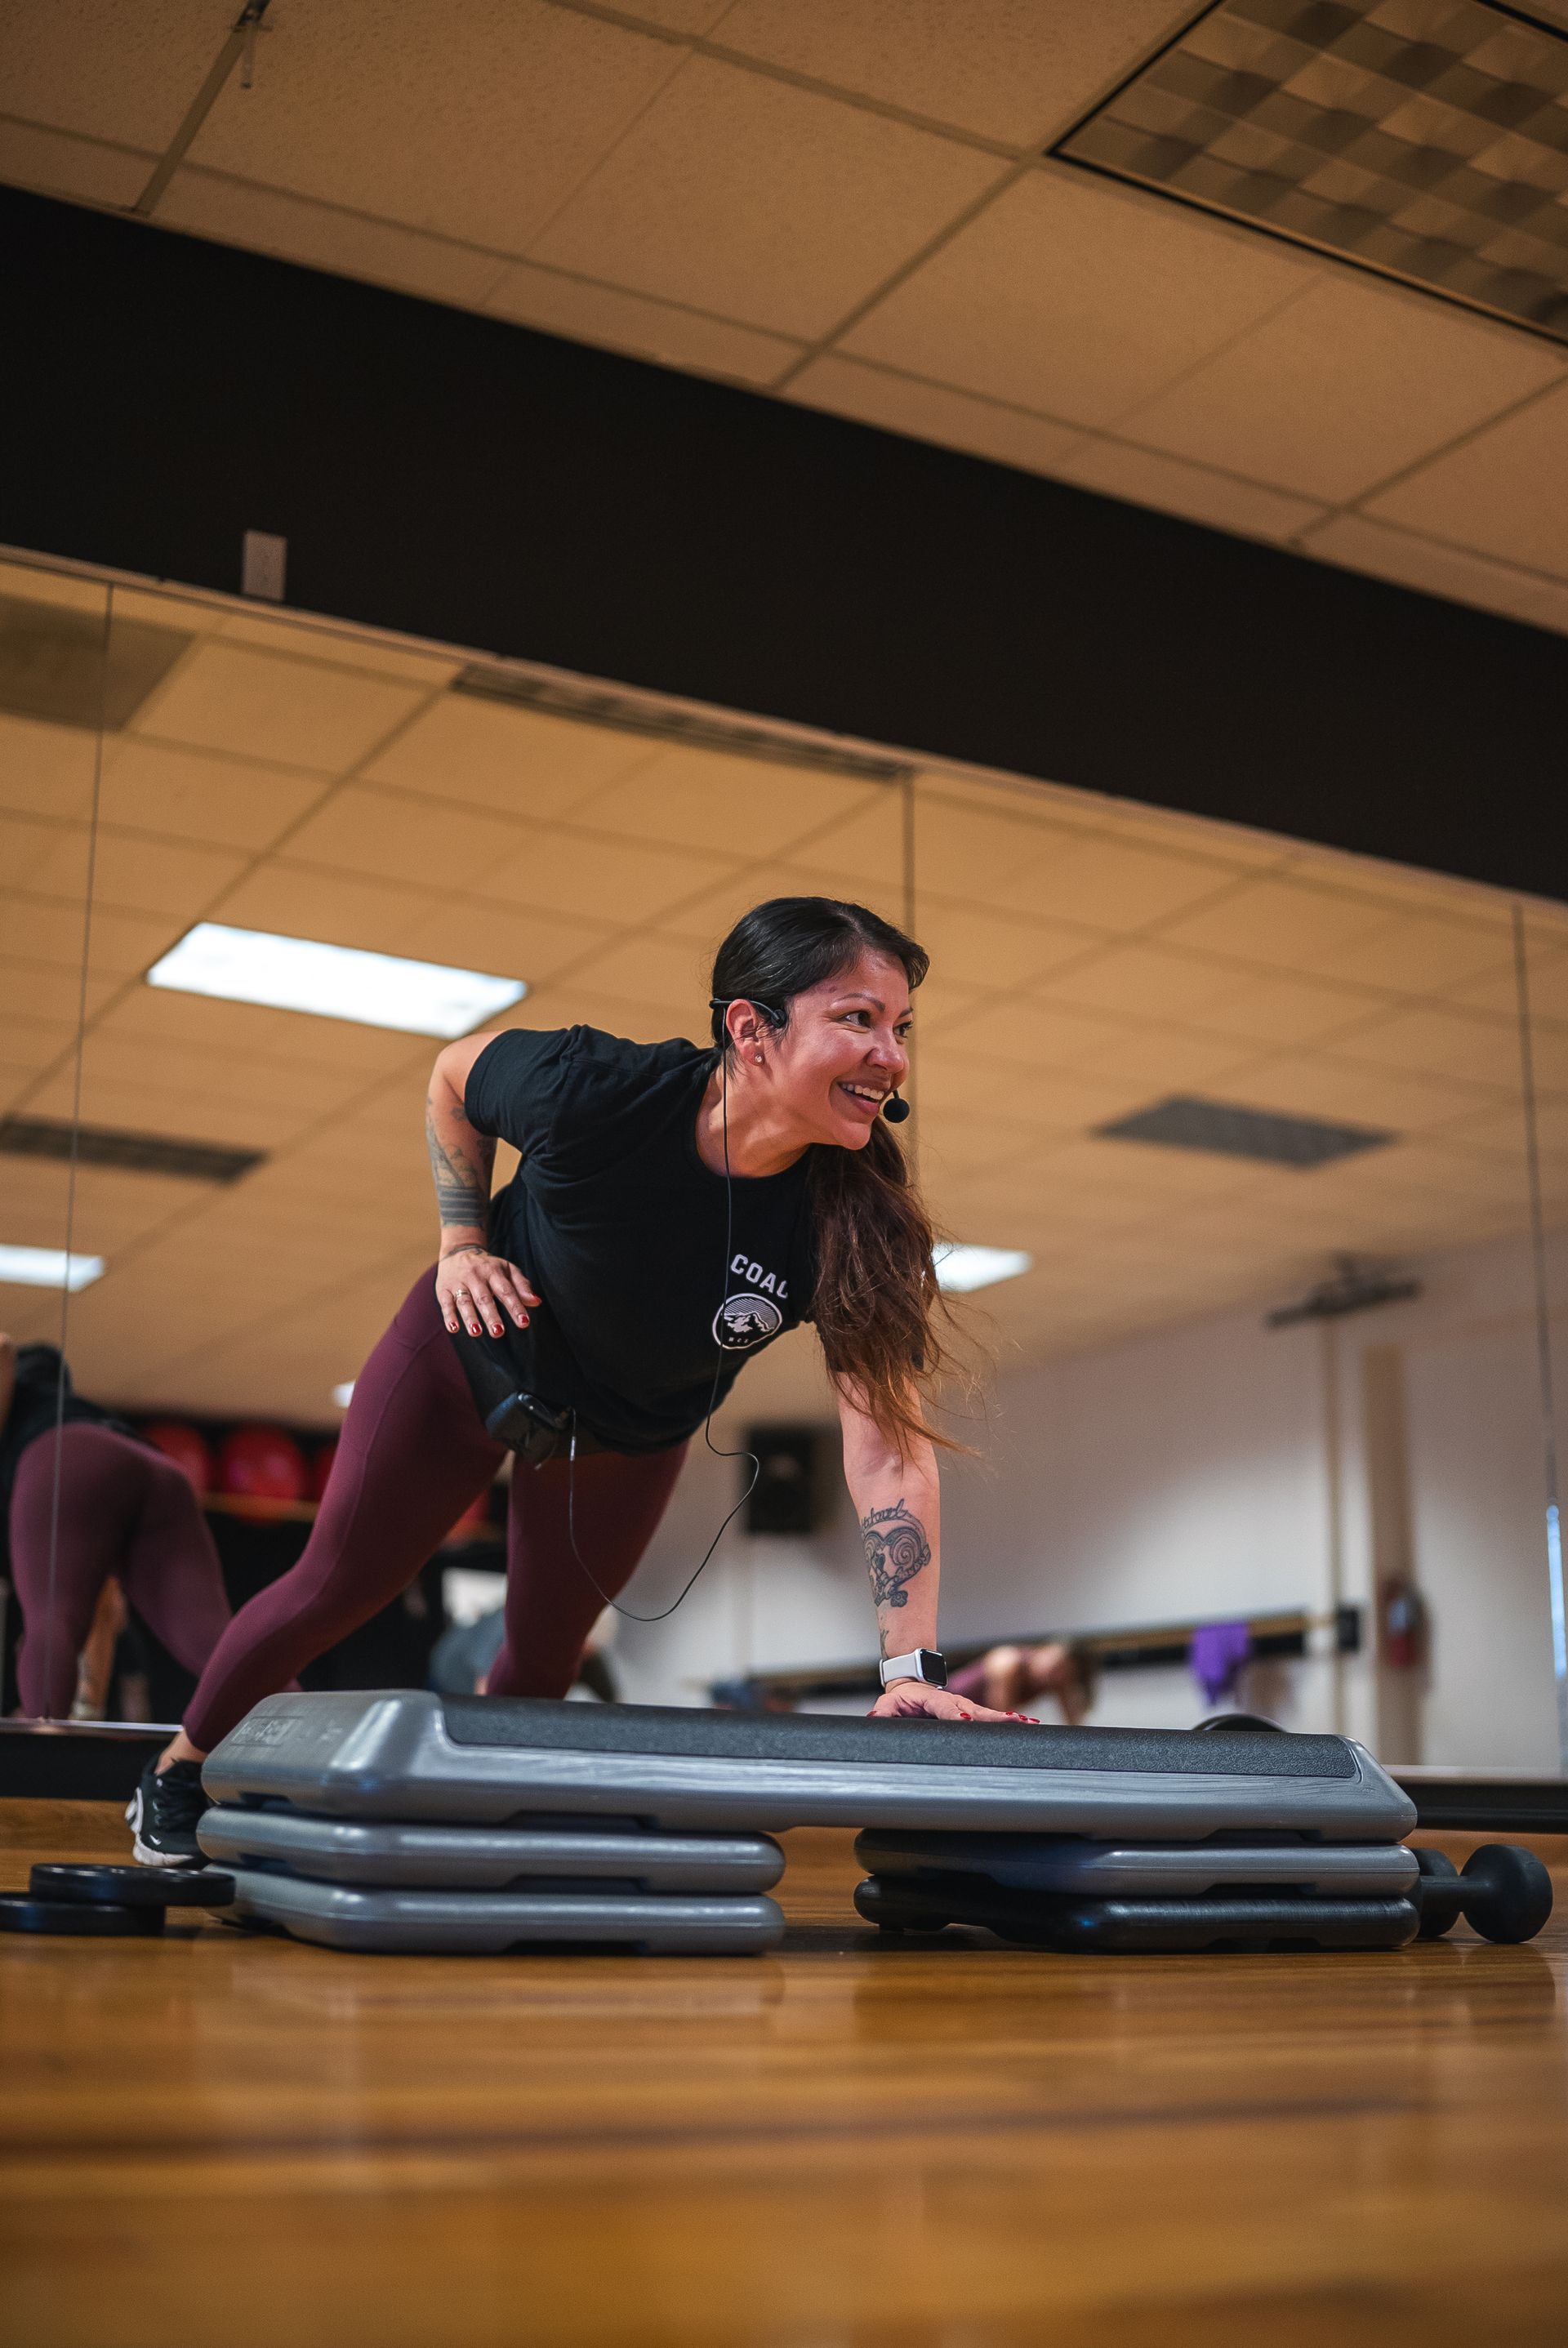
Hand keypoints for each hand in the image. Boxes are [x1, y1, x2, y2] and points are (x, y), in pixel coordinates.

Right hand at [436, 1248, 539, 1337]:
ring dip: (470, 1317)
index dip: (515, 1307)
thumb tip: (537, 1302)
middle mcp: (476, 1276)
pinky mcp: (443, 1289)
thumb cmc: (489, 1266)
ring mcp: (459, 1283)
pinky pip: (446, 1303)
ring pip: (465, 1301)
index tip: (524, 1323)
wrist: (458, 1251)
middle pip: (484, 1298)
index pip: (506, 1291)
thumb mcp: (507, 1270)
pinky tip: (454, 1329)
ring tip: (477, 1332)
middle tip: (499, 1332)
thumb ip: (521, 1286)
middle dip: (491, 1315)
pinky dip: (449, 1316)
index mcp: (494, 1272)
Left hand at [868, 1680, 1036, 1724]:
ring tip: (1029, 1724)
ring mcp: (965, 1707)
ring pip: (987, 1715)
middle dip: (994, 1717)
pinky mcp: (971, 1714)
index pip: (946, 1708)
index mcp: (933, 1700)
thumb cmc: (901, 1698)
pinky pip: (989, 1720)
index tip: (967, 1719)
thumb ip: (883, 1712)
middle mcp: (954, 1703)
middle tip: (1015, 1722)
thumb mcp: (888, 1704)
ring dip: (1007, 1719)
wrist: (912, 1683)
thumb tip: (876, 1718)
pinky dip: (1008, 1722)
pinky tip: (1028, 1726)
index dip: (956, 1714)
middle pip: (976, 1711)